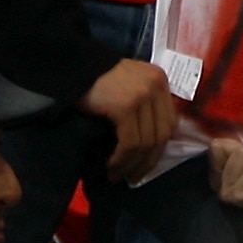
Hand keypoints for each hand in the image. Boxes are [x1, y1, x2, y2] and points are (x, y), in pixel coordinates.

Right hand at [81, 57, 177, 182]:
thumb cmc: (97, 79)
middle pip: (161, 134)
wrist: (73, 65)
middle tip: (133, 178)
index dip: (159, 148)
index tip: (145, 164)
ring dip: (131, 164)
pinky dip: (121, 159)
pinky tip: (111, 166)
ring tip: (117, 176)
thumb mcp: (128, 87)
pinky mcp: (126, 106)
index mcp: (160, 81)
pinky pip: (130, 142)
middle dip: (147, 161)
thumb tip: (148, 143)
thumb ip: (143, 105)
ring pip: (145, 142)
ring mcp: (143, 95)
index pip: (169, 122)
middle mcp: (157, 86)